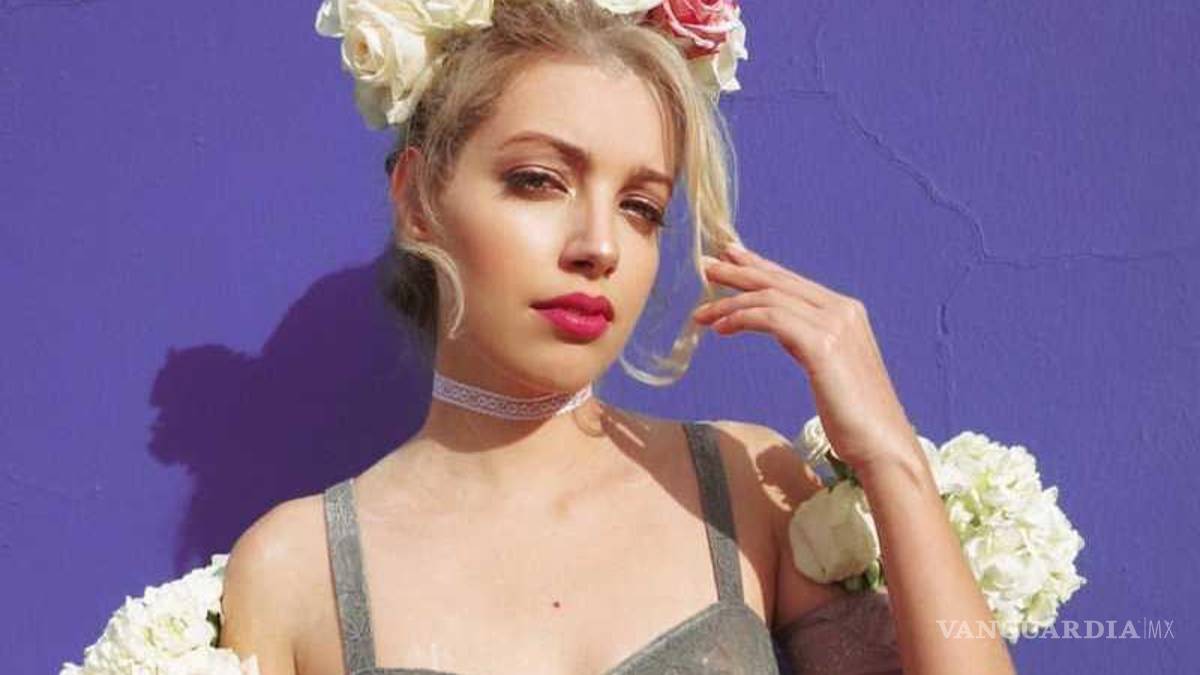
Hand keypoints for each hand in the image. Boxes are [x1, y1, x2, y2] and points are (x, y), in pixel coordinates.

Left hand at [691, 241, 919, 472]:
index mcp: (846, 312)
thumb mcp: (829, 367)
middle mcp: (842, 310)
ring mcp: (835, 325)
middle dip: (739, 272)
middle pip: (779, 281)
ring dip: (730, 303)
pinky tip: (721, 329)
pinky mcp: (822, 345)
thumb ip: (808, 341)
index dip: (759, 266)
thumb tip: (779, 327)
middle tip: (706, 266)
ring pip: (770, 298)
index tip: (730, 257)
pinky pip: (770, 319)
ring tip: (701, 313)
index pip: (792, 281)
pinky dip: (741, 319)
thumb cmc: (854, 416)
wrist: (882, 446)